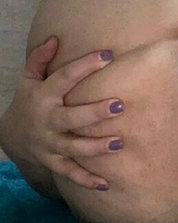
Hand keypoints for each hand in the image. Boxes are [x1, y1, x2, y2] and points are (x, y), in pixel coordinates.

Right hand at [1, 36, 124, 190]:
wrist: (11, 135)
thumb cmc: (29, 99)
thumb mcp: (29, 78)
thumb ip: (40, 58)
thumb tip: (55, 38)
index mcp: (44, 95)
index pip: (65, 78)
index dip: (85, 66)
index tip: (107, 55)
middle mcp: (48, 121)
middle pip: (72, 118)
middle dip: (95, 112)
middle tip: (120, 105)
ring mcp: (50, 144)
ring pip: (74, 148)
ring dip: (96, 147)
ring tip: (119, 143)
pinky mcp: (54, 162)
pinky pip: (71, 173)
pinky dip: (87, 180)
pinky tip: (106, 184)